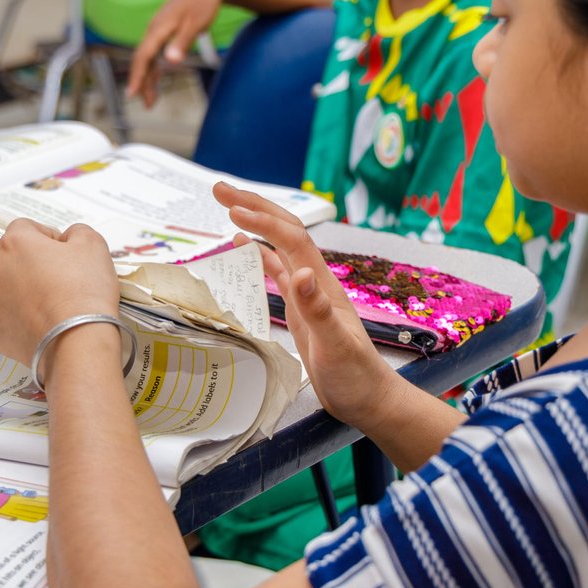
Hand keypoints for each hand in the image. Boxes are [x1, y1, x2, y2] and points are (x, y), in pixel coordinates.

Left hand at [0, 220, 119, 373]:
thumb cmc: (84, 291)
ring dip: (28, 291)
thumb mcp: (93, 244)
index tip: (66, 253)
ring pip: (9, 288)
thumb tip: (69, 238)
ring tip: (56, 304)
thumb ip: (77, 232)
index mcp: (15, 243)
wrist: (76, 342)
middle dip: (35, 265)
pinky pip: (10, 317)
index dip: (49, 238)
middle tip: (63, 280)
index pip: (27, 227)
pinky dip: (25, 317)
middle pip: (14, 259)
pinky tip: (47, 323)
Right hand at [126, 0, 228, 107]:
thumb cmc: (203, 3)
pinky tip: (155, 81)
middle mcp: (154, 29)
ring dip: (148, 79)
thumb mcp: (196, 24)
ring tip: (151, 102)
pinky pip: (154, 53)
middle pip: (143, 59)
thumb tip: (171, 62)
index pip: (144, 55)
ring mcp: (157, 30)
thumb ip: (182, 43)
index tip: (132, 94)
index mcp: (160, 28)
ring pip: (148, 58)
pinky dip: (154, 69)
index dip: (137, 75)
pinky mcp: (163, 31)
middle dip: (142, 82)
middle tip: (146, 105)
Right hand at [213, 183, 398, 429]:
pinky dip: (259, 253)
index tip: (231, 208)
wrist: (368, 399)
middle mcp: (314, 281)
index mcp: (322, 284)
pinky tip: (244, 245)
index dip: (262, 219)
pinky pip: (276, 271)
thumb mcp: (336, 346)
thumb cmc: (355, 376)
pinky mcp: (301, 309)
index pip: (290, 239)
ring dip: (255, 222)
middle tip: (219, 189)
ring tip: (227, 206)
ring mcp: (307, 293)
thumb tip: (300, 273)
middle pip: (284, 230)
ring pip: (278, 245)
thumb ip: (318, 310)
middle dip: (254, 206)